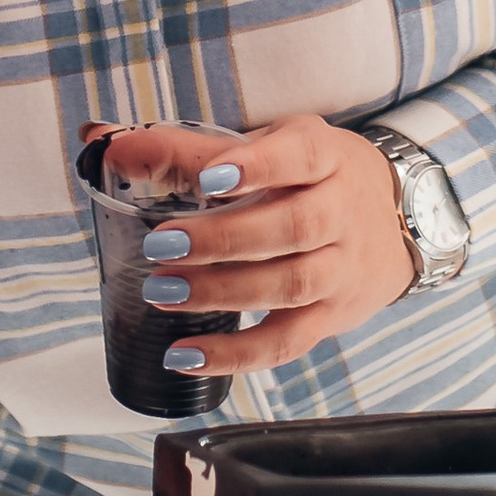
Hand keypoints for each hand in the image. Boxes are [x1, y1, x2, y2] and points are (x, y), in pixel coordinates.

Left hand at [94, 114, 416, 378]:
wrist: (400, 218)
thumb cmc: (310, 177)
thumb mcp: (267, 146)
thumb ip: (186, 149)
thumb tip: (95, 140)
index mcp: (324, 156)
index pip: (298, 156)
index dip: (256, 167)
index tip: (210, 180)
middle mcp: (341, 212)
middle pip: (293, 228)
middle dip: (224, 239)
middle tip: (161, 246)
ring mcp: (341, 268)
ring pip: (291, 286)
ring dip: (223, 293)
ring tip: (162, 293)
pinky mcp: (332, 316)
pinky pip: (287, 342)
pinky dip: (236, 355)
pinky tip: (186, 356)